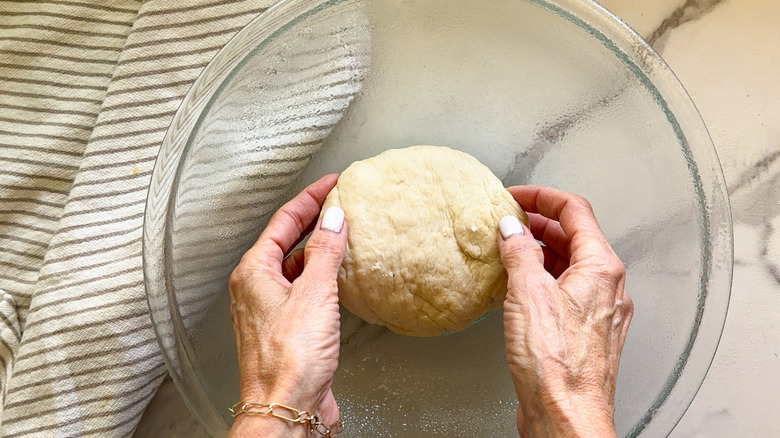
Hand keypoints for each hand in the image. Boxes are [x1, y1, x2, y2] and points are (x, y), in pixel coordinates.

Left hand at [228, 174, 346, 436]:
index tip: (332, 183)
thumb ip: (325, 253)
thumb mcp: (313, 295)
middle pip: (286, 241)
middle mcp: (257, 289)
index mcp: (253, 273)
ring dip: (319, 249)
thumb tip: (334, 219)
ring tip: (344, 235)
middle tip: (340, 203)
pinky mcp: (287, 330)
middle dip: (314, 220)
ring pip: (296, 267)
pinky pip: (305, 291)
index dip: (310, 198)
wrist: (286, 409)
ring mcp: (271, 310)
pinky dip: (323, 278)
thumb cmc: (288, 362)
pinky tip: (340, 279)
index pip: (283, 221)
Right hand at [498, 186, 632, 437]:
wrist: (567, 416)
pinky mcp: (586, 332)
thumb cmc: (556, 365)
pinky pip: (567, 291)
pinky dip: (545, 278)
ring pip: (571, 264)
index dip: (542, 196)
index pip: (575, 210)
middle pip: (575, 236)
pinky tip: (522, 287)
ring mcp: (599, 311)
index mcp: (601, 268)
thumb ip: (520, 252)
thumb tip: (512, 228)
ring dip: (541, 251)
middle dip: (539, 223)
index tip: (515, 195)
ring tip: (510, 250)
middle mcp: (607, 287)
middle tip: (508, 220)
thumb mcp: (528, 293)